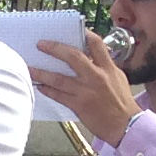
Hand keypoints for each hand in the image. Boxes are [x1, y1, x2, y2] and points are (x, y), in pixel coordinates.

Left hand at [30, 29, 138, 146]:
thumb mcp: (118, 78)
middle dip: (55, 49)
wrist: (125, 125)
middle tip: (41, 44)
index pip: (96, 44)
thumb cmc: (121, 102)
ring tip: (30, 68)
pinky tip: (40, 86)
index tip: (75, 30)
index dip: (85, 34)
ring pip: (59, 79)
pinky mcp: (79, 105)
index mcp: (108, 68)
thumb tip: (91, 57)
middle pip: (73, 57)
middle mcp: (96, 77)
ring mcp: (86, 91)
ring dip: (42, 73)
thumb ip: (105, 66)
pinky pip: (59, 96)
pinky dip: (48, 90)